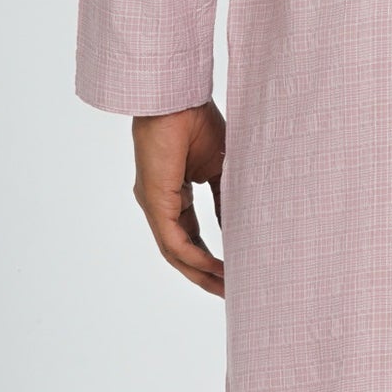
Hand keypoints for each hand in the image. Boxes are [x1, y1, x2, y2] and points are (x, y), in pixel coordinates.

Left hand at [132, 101, 226, 296]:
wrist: (178, 99)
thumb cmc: (196, 121)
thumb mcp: (219, 166)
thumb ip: (225, 197)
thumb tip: (236, 225)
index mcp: (173, 193)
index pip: (191, 235)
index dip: (211, 256)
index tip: (234, 270)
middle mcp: (159, 204)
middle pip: (182, 251)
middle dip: (206, 274)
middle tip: (231, 292)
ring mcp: (154, 205)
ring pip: (176, 253)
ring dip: (202, 273)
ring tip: (228, 287)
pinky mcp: (154, 202)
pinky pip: (174, 242)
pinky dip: (196, 257)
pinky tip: (217, 267)